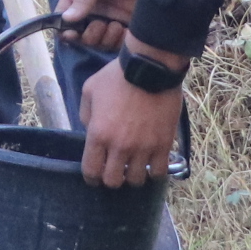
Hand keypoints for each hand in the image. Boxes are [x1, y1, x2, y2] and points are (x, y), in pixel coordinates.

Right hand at [55, 0, 145, 53]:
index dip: (64, 28)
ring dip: (103, 39)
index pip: (63, 17)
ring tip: (114, 26)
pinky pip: (117, 44)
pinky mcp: (128, 26)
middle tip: (99, 26)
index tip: (72, 33)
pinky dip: (118, 42)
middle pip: (79, 35)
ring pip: (97, 42)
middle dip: (86, 36)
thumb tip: (66, 19)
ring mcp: (111, 18)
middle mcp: (93, 9)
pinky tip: (124, 30)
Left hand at [79, 56, 186, 189]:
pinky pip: (159, 172)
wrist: (150, 68)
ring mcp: (144, 147)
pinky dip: (154, 171)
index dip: (92, 178)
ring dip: (133, 175)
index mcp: (98, 134)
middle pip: (113, 181)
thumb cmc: (116, 77)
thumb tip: (90, 131)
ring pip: (137, 180)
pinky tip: (152, 163)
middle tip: (115, 170)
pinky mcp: (164, 144)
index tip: (95, 177)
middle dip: (112, 179)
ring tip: (134, 166)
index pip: (91, 171)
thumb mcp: (89, 91)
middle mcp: (120, 146)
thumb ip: (85, 115)